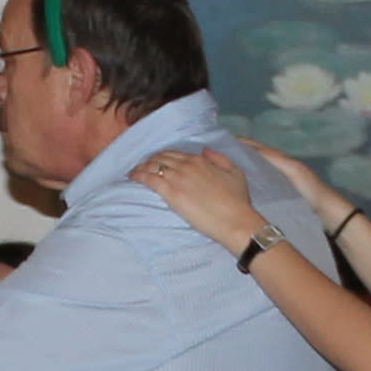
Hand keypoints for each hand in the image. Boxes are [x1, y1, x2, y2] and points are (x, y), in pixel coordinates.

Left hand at [134, 147, 267, 250]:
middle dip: (151, 161)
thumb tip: (204, 150)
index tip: (158, 161)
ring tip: (135, 172)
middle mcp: (187, 165)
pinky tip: (132, 177)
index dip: (164, 157)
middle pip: (162, 158)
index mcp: (201, 160)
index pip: (176, 154)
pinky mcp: (171, 193)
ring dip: (142, 167)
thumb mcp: (235, 173)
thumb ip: (219, 159)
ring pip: (153, 166)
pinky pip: (149, 179)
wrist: (235, 220)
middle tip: (144, 167)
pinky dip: (138, 175)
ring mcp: (178, 178)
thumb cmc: (238, 200)